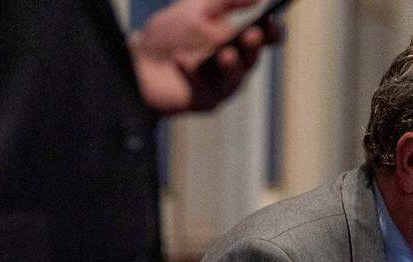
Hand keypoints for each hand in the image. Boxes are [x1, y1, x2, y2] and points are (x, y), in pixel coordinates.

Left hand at [129, 0, 282, 113]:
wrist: (138, 61)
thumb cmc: (169, 35)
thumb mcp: (197, 9)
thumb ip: (226, 1)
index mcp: (238, 40)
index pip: (265, 37)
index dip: (273, 31)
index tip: (272, 21)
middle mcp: (235, 64)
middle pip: (252, 58)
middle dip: (253, 46)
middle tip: (252, 34)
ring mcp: (220, 85)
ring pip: (234, 78)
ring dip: (232, 65)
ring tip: (225, 53)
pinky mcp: (204, 101)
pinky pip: (203, 89)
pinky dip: (191, 74)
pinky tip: (182, 62)